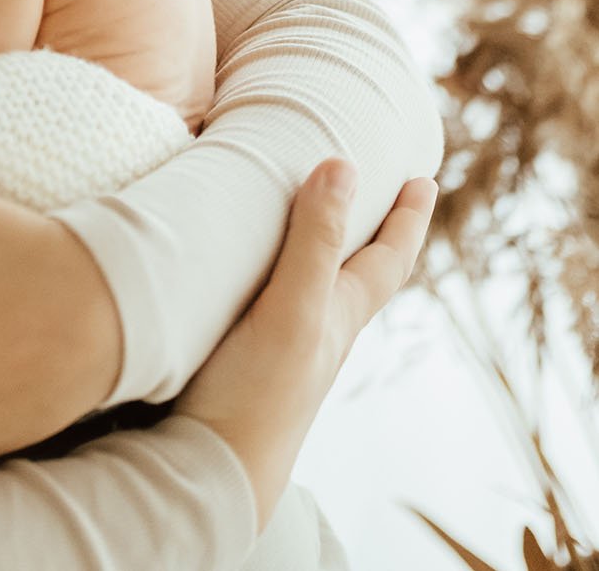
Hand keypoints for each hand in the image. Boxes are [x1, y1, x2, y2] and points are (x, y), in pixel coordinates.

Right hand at [177, 161, 436, 531]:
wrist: (211, 471)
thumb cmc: (257, 395)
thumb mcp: (292, 311)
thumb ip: (315, 242)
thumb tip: (342, 166)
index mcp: (339, 315)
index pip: (388, 259)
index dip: (407, 218)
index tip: (425, 179)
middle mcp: (318, 327)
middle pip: (359, 272)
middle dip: (373, 229)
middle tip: (384, 190)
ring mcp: (281, 344)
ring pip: (317, 284)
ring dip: (326, 247)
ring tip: (320, 215)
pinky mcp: (241, 349)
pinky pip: (274, 294)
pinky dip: (278, 266)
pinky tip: (250, 264)